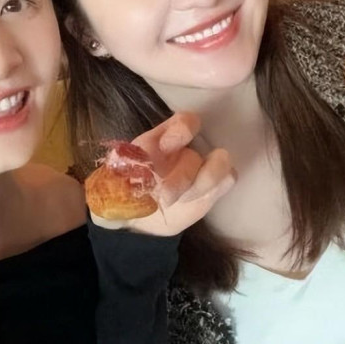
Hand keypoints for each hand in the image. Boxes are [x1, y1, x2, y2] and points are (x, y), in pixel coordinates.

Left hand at [90, 112, 234, 235]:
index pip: (184, 122)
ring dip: (203, 183)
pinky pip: (228, 179)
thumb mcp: (116, 179)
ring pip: (221, 163)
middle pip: (196, 154)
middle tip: (165, 197)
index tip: (167, 147)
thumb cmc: (124, 192)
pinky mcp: (212, 189)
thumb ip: (122, 173)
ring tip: (182, 201)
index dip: (181, 131)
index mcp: (163, 140)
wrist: (136, 221)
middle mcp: (185, 150)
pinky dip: (216, 190)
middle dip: (181, 178)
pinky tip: (197, 201)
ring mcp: (201, 168)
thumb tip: (125, 180)